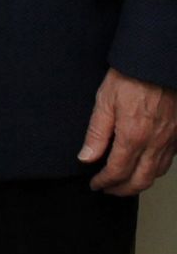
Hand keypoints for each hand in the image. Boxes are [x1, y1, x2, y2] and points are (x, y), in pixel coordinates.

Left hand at [81, 68, 176, 194]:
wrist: (157, 63)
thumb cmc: (130, 77)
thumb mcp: (104, 101)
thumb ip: (96, 133)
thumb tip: (86, 158)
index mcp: (134, 136)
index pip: (118, 171)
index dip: (105, 182)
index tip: (95, 185)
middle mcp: (155, 143)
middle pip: (140, 180)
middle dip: (122, 190)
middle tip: (108, 190)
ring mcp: (170, 140)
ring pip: (157, 174)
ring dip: (140, 183)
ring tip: (124, 183)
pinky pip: (168, 162)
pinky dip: (155, 171)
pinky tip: (145, 167)